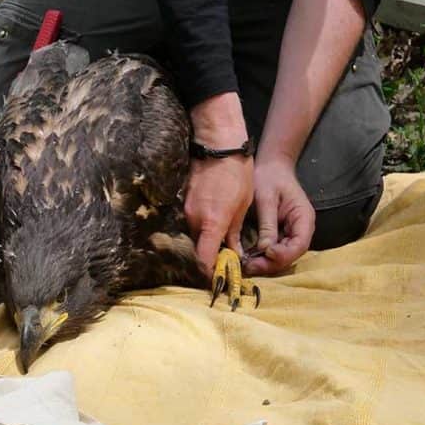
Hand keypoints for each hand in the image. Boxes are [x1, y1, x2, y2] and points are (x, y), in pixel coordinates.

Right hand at [185, 92, 253, 277]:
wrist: (218, 144)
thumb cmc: (236, 173)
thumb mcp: (243, 206)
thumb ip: (234, 233)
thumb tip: (233, 254)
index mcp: (211, 222)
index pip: (203, 259)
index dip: (208, 273)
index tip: (216, 280)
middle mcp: (193, 219)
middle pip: (197, 249)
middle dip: (208, 258)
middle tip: (223, 262)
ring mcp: (185, 209)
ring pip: (193, 235)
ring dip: (205, 241)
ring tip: (219, 242)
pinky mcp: (182, 200)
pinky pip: (190, 221)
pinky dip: (200, 227)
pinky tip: (211, 223)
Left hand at [244, 154, 314, 274]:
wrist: (270, 167)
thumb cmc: (269, 177)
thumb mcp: (266, 198)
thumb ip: (267, 224)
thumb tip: (264, 249)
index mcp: (303, 218)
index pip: (299, 244)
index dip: (283, 254)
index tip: (265, 252)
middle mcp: (301, 229)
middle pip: (291, 255)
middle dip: (271, 263)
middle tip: (249, 266)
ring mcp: (291, 233)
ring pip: (282, 257)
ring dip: (266, 264)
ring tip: (246, 266)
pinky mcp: (280, 235)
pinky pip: (274, 251)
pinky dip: (263, 258)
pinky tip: (248, 259)